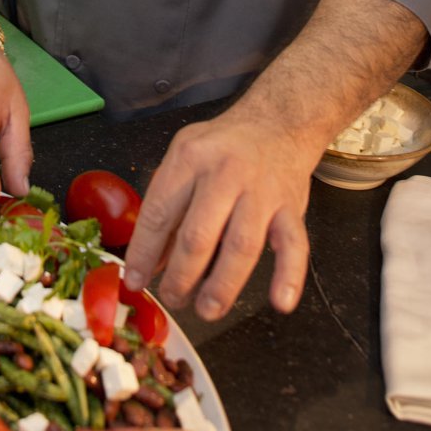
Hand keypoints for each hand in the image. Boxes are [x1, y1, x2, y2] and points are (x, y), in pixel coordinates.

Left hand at [122, 100, 311, 320]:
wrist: (278, 121)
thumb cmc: (223, 146)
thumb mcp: (184, 158)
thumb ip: (168, 206)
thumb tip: (150, 263)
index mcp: (190, 159)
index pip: (159, 213)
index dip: (144, 254)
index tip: (136, 282)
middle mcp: (225, 173)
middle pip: (198, 235)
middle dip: (181, 277)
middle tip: (173, 300)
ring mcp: (261, 191)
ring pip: (241, 246)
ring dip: (222, 286)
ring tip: (206, 309)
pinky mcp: (292, 206)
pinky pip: (294, 245)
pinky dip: (289, 275)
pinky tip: (280, 302)